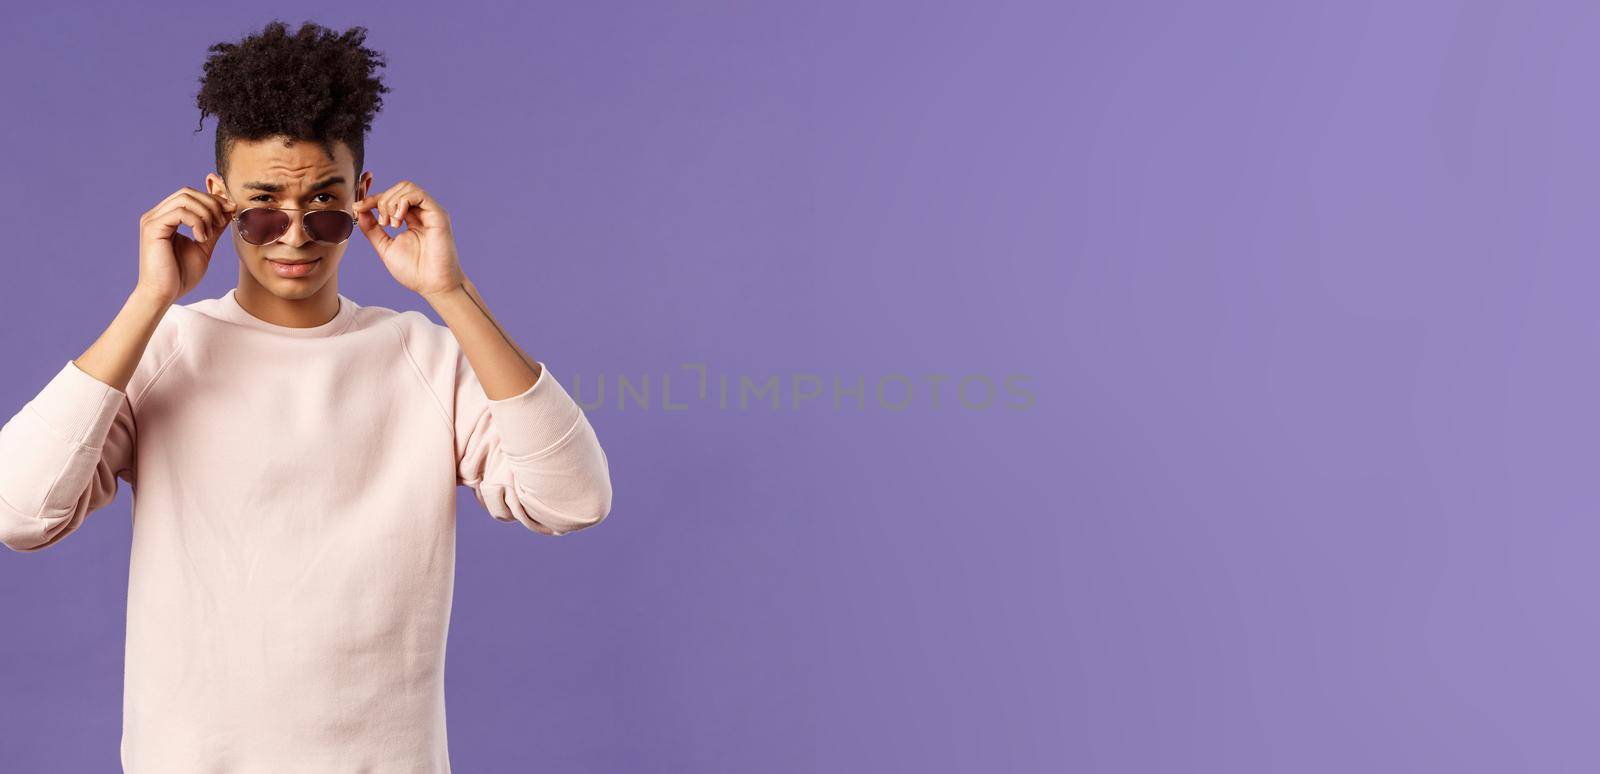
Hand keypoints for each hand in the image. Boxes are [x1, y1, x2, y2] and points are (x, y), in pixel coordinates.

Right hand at [136, 187, 233, 304]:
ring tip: (209, 235)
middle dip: (211, 204)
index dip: (213, 200)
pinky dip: (197, 222)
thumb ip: (213, 227)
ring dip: (206, 214)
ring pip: (185, 199)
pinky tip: (201, 238)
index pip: (190, 195)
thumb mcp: (203, 246)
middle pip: (188, 192)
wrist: (164, 294)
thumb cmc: (180, 275)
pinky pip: (180, 212)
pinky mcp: (152, 228)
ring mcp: (152, 220)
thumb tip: (228, 209)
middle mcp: (156, 215)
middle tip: (222, 222)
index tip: (231, 211)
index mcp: (166, 217)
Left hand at [355, 180, 466, 298]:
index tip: (358, 207)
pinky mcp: (438, 214)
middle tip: (383, 223)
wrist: (433, 285)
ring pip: (406, 187)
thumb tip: (359, 210)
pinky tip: (398, 221)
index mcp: (410, 219)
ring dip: (391, 202)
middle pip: (398, 188)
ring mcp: (430, 212)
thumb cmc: (414, 271)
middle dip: (382, 201)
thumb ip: (371, 228)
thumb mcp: (384, 246)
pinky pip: (418, 194)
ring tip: (391, 224)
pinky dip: (402, 202)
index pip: (390, 197)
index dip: (371, 198)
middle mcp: (421, 212)